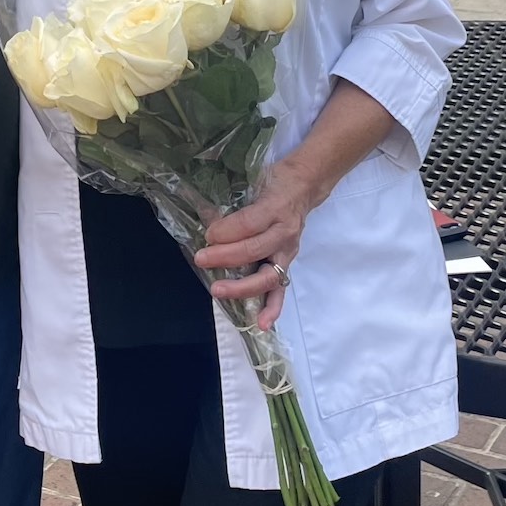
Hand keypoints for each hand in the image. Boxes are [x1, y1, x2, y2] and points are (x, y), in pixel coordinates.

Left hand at [194, 160, 312, 329]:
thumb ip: (234, 202)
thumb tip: (206, 221)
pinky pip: (280, 290)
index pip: (249, 222)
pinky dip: (272, 308)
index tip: (207, 234)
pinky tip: (262, 323)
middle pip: (255, 250)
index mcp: (275, 207)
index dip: (227, 230)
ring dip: (242, 287)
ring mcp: (287, 251)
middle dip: (226, 257)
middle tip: (201, 259)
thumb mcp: (255, 181)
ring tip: (219, 291)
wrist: (303, 187)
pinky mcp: (286, 265)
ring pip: (268, 275)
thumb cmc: (274, 182)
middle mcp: (283, 232)